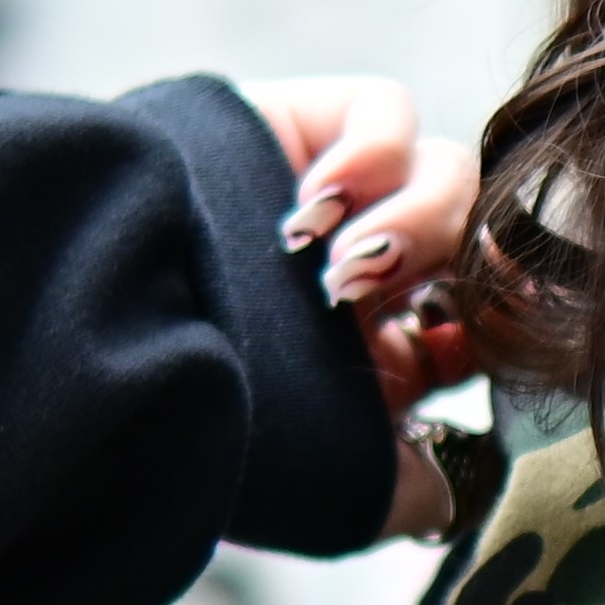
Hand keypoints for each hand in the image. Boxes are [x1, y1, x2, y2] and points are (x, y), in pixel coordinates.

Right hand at [241, 77, 481, 539]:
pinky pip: (385, 108)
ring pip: (445, 172)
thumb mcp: (329, 489)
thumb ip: (404, 494)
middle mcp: (354, 273)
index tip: (494, 341)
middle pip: (473, 239)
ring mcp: (327, 194)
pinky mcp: (292, 120)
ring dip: (417, 224)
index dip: (500, 322)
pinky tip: (323, 203)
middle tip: (405, 310)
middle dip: (459, 274)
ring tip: (345, 272)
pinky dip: (375, 153)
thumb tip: (449, 496)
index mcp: (368, 355)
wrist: (105, 344)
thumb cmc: (208, 424)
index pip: (478, 318)